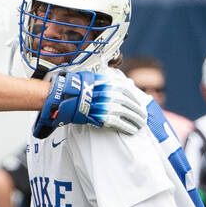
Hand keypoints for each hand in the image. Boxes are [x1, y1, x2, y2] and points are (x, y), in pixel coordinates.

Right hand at [33, 70, 147, 138]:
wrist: (61, 96)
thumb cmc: (73, 87)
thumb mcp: (90, 76)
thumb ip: (105, 79)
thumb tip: (119, 81)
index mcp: (106, 82)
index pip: (126, 90)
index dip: (135, 98)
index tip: (140, 103)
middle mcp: (107, 93)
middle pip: (128, 102)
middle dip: (137, 110)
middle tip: (144, 116)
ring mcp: (103, 105)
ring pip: (125, 112)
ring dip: (135, 119)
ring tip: (141, 124)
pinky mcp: (99, 116)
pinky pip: (117, 122)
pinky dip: (126, 126)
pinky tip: (132, 130)